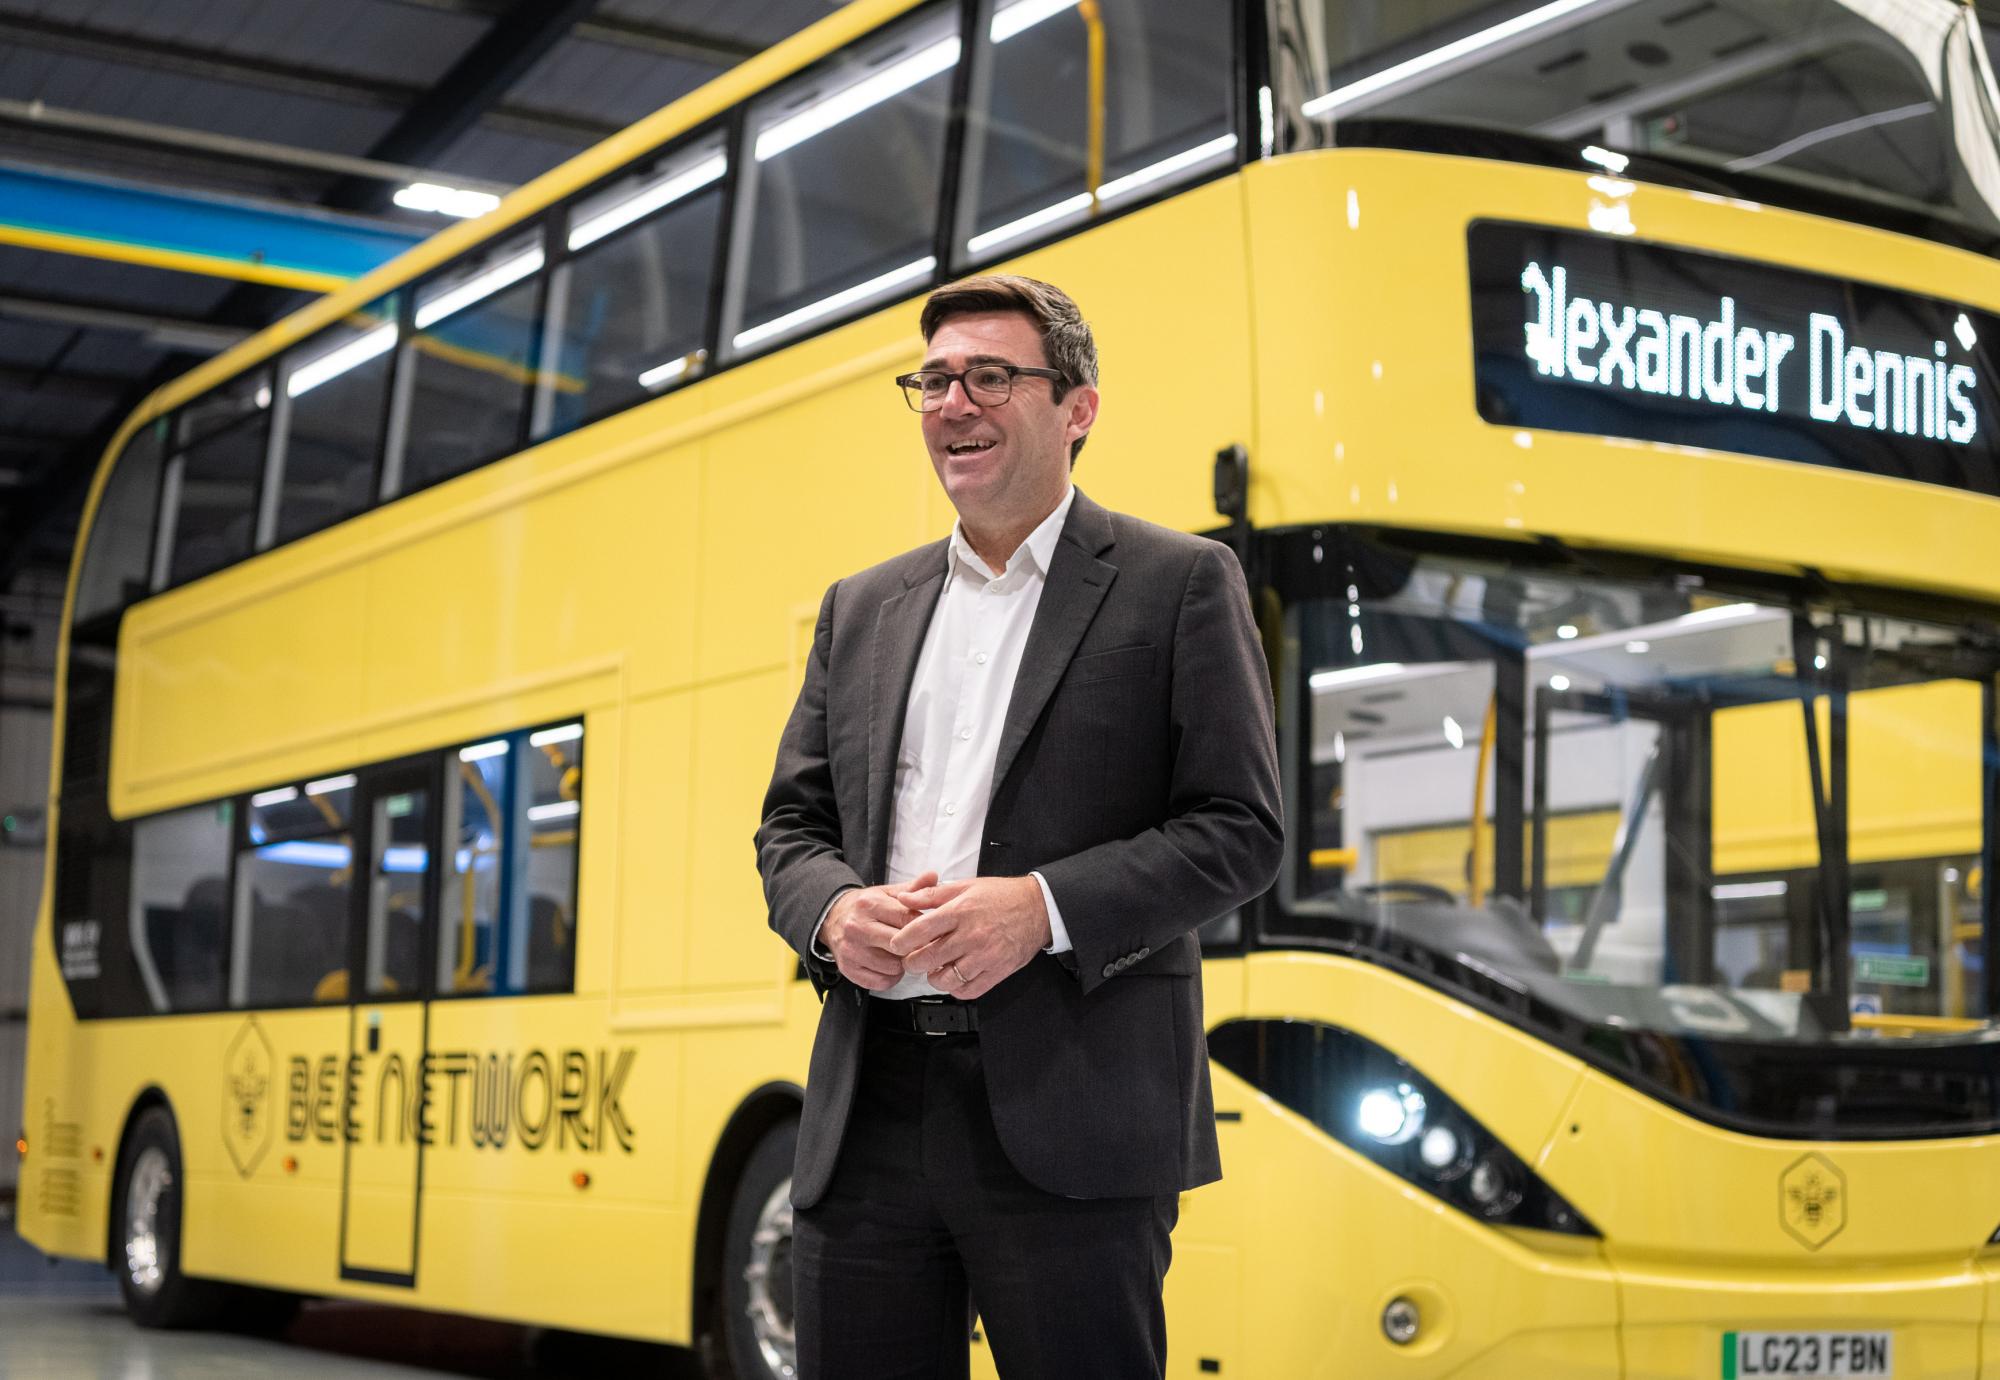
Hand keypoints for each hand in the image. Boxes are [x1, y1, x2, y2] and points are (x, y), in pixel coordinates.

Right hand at [821, 872, 935, 991]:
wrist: (832, 918)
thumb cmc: (865, 906)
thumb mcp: (887, 892)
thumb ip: (913, 888)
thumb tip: (934, 875)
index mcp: (870, 904)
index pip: (906, 919)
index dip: (923, 927)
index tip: (930, 931)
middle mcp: (858, 927)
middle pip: (900, 945)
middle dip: (914, 947)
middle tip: (919, 945)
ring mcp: (851, 950)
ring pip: (893, 967)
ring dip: (903, 964)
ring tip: (901, 954)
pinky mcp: (848, 969)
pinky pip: (881, 982)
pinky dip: (890, 977)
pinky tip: (889, 965)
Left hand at [889, 876, 1049, 998]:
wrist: (1038, 908)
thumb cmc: (1001, 896)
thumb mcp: (965, 886)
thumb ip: (931, 894)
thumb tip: (904, 897)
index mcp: (961, 911)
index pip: (921, 930)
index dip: (902, 941)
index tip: (897, 945)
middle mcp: (972, 935)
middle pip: (928, 959)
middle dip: (913, 962)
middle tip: (913, 959)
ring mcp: (985, 956)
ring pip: (945, 980)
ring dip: (934, 978)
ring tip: (935, 969)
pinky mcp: (997, 972)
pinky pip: (968, 990)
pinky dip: (956, 988)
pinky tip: (955, 977)